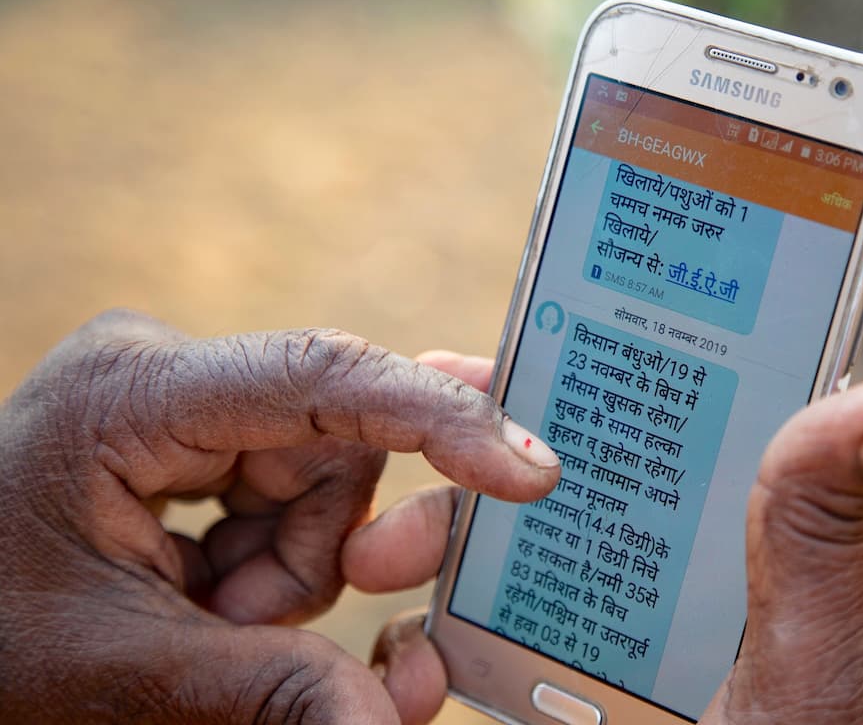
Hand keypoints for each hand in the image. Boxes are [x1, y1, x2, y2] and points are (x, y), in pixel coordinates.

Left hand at [0, 311, 559, 723]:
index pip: (318, 380)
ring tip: (218, 629)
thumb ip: (272, 697)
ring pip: (324, 486)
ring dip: (298, 578)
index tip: (531, 473)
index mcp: (132, 396)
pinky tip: (221, 614)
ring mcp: (184, 413)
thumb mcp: (121, 676)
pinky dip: (279, 574)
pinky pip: (291, 507)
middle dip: (337, 550)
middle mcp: (169, 380)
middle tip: (369, 609)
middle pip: (334, 448)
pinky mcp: (196, 451)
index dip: (437, 421)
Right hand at [351, 352, 862, 724]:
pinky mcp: (554, 688)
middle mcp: (669, 569)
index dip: (584, 365)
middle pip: (556, 475)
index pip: (662, 418)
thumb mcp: (811, 663)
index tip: (506, 337)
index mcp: (740, 535)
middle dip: (470, 455)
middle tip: (418, 432)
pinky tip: (406, 660)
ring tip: (371, 562)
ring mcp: (606, 631)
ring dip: (431, 541)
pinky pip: (474, 643)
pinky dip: (424, 644)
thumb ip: (827, 536)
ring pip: (502, 553)